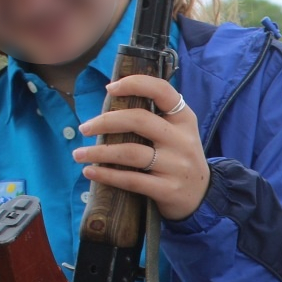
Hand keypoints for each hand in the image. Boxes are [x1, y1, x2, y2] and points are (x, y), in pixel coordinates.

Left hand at [75, 74, 209, 220]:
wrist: (202, 197)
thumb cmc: (178, 159)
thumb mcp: (178, 134)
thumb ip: (154, 119)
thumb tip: (109, 106)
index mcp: (184, 120)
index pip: (162, 91)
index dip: (135, 84)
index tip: (110, 89)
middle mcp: (183, 140)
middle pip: (139, 120)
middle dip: (105, 122)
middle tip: (85, 128)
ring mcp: (177, 166)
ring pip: (130, 153)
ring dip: (99, 152)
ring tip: (79, 154)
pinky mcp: (169, 190)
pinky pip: (132, 180)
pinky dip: (106, 175)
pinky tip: (90, 172)